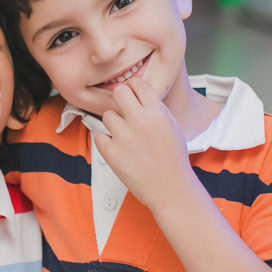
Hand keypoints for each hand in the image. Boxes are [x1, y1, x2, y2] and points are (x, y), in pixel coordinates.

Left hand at [93, 78, 195, 209]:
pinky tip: (118, 147)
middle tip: (124, 110)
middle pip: (118, 92)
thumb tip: (138, 94)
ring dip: (114, 122)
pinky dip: (106, 141)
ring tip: (125, 135)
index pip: (137, 83)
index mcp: (157, 113)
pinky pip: (99, 135)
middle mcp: (139, 122)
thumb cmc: (173, 158)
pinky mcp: (111, 153)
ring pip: (107, 115)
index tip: (133, 94)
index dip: (134, 88)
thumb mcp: (172, 125)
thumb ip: (155, 107)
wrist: (170, 188)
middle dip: (121, 99)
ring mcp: (123, 137)